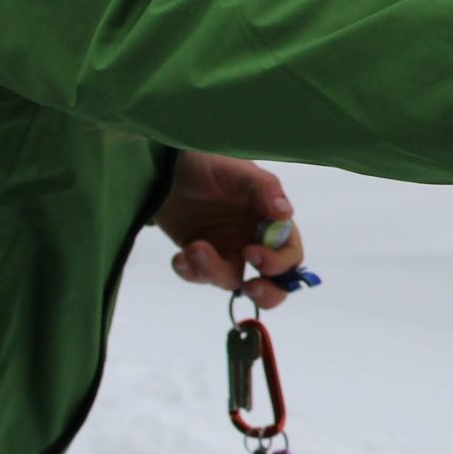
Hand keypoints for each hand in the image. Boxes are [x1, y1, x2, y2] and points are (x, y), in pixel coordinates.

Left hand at [155, 152, 304, 308]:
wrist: (163, 164)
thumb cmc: (206, 160)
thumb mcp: (235, 170)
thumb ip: (263, 188)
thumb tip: (286, 213)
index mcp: (270, 220)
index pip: (289, 253)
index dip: (277, 262)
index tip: (251, 253)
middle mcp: (254, 239)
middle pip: (274, 281)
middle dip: (266, 293)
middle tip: (250, 288)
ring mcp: (227, 250)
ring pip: (231, 281)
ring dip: (213, 272)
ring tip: (193, 249)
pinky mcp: (200, 256)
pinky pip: (200, 277)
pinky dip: (190, 272)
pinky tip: (179, 257)